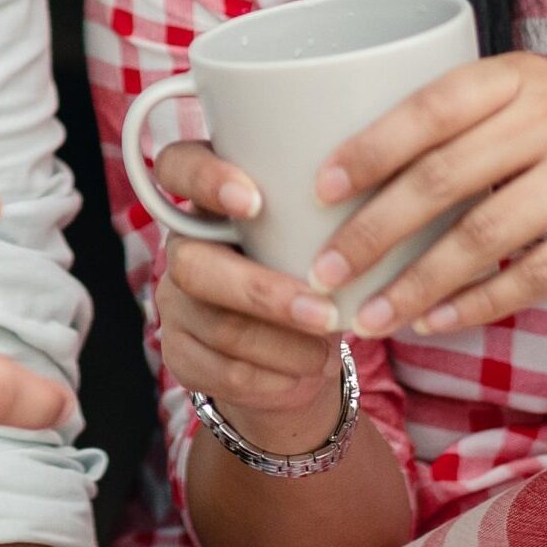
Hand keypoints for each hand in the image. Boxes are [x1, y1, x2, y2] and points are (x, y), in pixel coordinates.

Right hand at [149, 140, 343, 446]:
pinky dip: (275, 379)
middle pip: (193, 265)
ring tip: (328, 351)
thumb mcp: (315, 229)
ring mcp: (175, 302)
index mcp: (210, 199)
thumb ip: (320, 208)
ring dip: (284, 345)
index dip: (204, 180)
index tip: (254, 202)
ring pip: (218, 326)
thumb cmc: (314, 267)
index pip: (177, 167)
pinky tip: (306, 374)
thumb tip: (371, 204)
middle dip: (264, 293)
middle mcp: (182, 245)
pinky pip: (223, 372)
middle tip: (325, 313)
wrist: (297, 348)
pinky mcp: (180, 354)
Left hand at [308, 51, 546, 337]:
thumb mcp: (532, 122)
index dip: (368, 148)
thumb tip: (344, 182)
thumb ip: (463, 135)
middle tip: (324, 274)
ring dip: (416, 284)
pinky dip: (475, 305)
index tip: (317, 191)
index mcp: (519, 75)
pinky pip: (534, 273)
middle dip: (373, 232)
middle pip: (443, 176)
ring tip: (370, 319)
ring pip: (482, 234)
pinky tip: (433, 323)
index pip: (429, 106)